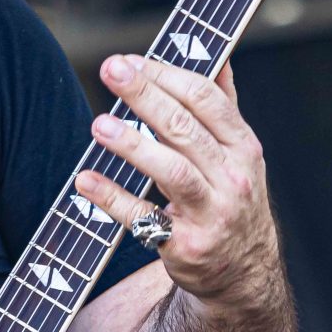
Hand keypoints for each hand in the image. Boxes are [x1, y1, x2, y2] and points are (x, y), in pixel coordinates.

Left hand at [76, 54, 281, 305]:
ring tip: (99, 124)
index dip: (167, 75)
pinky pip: (146, 219)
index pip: (206, 100)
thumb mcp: (240, 155)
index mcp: (243, 147)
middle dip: (145, 96)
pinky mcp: (187, 247)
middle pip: (185, 129)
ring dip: (133, 145)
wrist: (245, 275)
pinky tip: (86, 180)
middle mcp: (232, 178)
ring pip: (172, 171)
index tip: (132, 60)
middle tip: (111, 70)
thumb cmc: (233, 202)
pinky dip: (114, 199)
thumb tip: (218, 56)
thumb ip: (225, 107)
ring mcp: (211, 214)